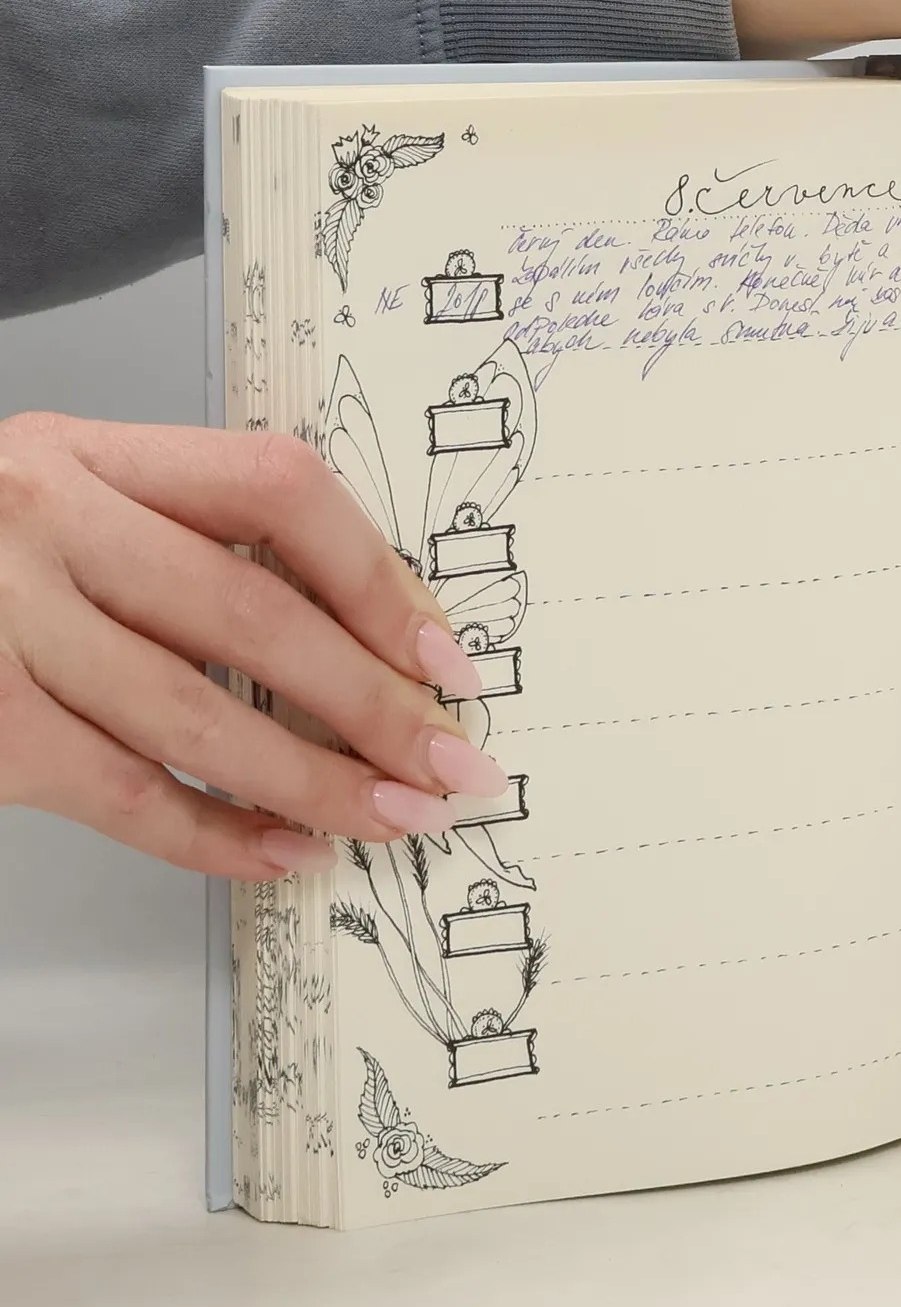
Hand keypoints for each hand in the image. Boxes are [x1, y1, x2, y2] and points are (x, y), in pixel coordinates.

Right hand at [0, 413, 507, 878]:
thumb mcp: (72, 500)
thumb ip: (189, 538)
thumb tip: (374, 638)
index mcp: (89, 452)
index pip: (276, 490)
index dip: (379, 580)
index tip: (447, 659)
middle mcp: (41, 523)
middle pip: (252, 618)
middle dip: (375, 706)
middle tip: (452, 766)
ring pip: (198, 720)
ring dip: (317, 783)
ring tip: (394, 818)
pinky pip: (123, 795)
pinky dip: (215, 835)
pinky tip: (285, 854)